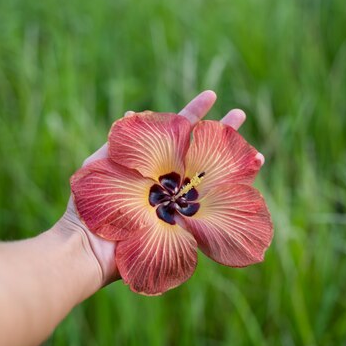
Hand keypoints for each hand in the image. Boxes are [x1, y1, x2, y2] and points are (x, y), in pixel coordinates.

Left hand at [57, 91, 261, 286]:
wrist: (88, 249)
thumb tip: (134, 113)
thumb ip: (120, 143)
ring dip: (236, 167)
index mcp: (152, 166)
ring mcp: (178, 206)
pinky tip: (247, 190)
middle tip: (241, 116)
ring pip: (213, 181)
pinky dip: (231, 203)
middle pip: (201, 154)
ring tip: (257, 156)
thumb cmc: (89, 208)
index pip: (178, 133)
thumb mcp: (100, 166)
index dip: (195, 114)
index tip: (212, 96)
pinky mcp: (183, 228)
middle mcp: (169, 184)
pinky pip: (211, 214)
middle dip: (223, 135)